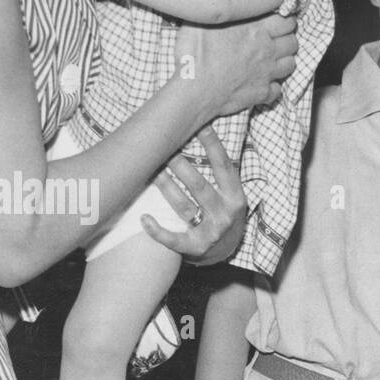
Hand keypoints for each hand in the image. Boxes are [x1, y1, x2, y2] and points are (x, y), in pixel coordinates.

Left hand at [145, 127, 246, 264]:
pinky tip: (144, 219)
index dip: (213, 146)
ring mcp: (211, 232)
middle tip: (163, 147)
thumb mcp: (230, 195)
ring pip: (184, 207)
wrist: (226, 254)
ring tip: (150, 170)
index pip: (224, 167)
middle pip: (199, 186)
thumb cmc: (223, 214)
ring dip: (165, 187)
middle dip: (180, 166)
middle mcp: (225, 214)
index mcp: (235, 197)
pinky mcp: (197, 249)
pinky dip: (158, 231)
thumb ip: (219, 172)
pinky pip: (175, 240)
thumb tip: (201, 131)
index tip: (200, 125)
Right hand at [175, 14, 297, 122]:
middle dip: (287, 39)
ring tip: (274, 59)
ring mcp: (267, 73)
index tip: (278, 22)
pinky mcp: (262, 92)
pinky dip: (274, 86)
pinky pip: (278, 89)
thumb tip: (218, 3)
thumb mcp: (202, 21)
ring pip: (290, 64)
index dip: (285, 20)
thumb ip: (219, 12)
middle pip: (291, 42)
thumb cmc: (195, 54)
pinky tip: (264, 83)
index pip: (285, 21)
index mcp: (256, 29)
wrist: (195, 89)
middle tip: (277, 39)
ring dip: (285, 60)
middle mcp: (266, 50)